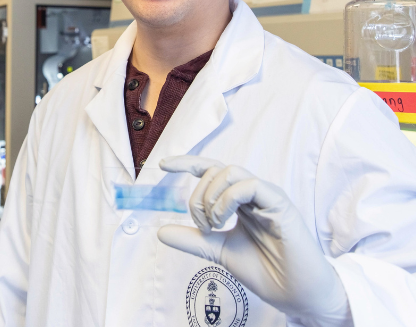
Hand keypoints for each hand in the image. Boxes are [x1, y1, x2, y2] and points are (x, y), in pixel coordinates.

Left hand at [157, 156, 350, 326]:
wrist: (295, 293)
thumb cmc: (264, 270)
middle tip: (202, 226)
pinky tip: (224, 220)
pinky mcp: (280, 203)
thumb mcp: (218, 251)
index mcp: (238, 200)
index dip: (187, 163)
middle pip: (214, 171)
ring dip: (211, 197)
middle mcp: (251, 193)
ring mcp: (266, 196)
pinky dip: (228, 199)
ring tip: (213, 224)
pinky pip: (249, 185)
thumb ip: (192, 240)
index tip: (163, 165)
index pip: (211, 170)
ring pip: (230, 172)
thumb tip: (160, 231)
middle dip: (197, 196)